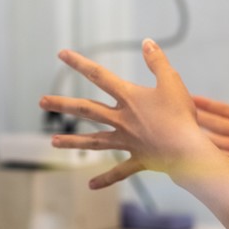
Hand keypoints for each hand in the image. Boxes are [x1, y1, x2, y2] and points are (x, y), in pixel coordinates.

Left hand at [38, 40, 216, 189]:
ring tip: (53, 142)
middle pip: (87, 110)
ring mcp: (127, 141)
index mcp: (129, 98)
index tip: (61, 54)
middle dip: (62, 105)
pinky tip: (90, 186)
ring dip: (73, 141)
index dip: (80, 63)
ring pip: (94, 141)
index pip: (99, 76)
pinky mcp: (138, 159)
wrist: (187, 150)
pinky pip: (119, 171)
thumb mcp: (171, 82)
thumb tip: (147, 42)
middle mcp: (122, 120)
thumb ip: (157, 61)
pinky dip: (105, 178)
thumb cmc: (181, 115)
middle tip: (41, 102)